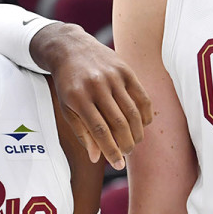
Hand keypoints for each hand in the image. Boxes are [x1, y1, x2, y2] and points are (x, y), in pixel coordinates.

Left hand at [32, 22, 153, 169]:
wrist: (71, 49)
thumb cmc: (68, 83)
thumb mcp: (67, 108)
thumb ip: (82, 132)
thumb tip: (96, 157)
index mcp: (78, 98)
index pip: (100, 131)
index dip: (111, 151)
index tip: (118, 165)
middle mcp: (97, 86)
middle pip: (119, 123)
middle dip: (126, 144)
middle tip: (127, 153)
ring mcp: (113, 77)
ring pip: (133, 112)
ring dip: (137, 132)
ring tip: (134, 142)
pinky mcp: (125, 70)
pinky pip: (141, 97)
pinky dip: (145, 114)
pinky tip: (143, 125)